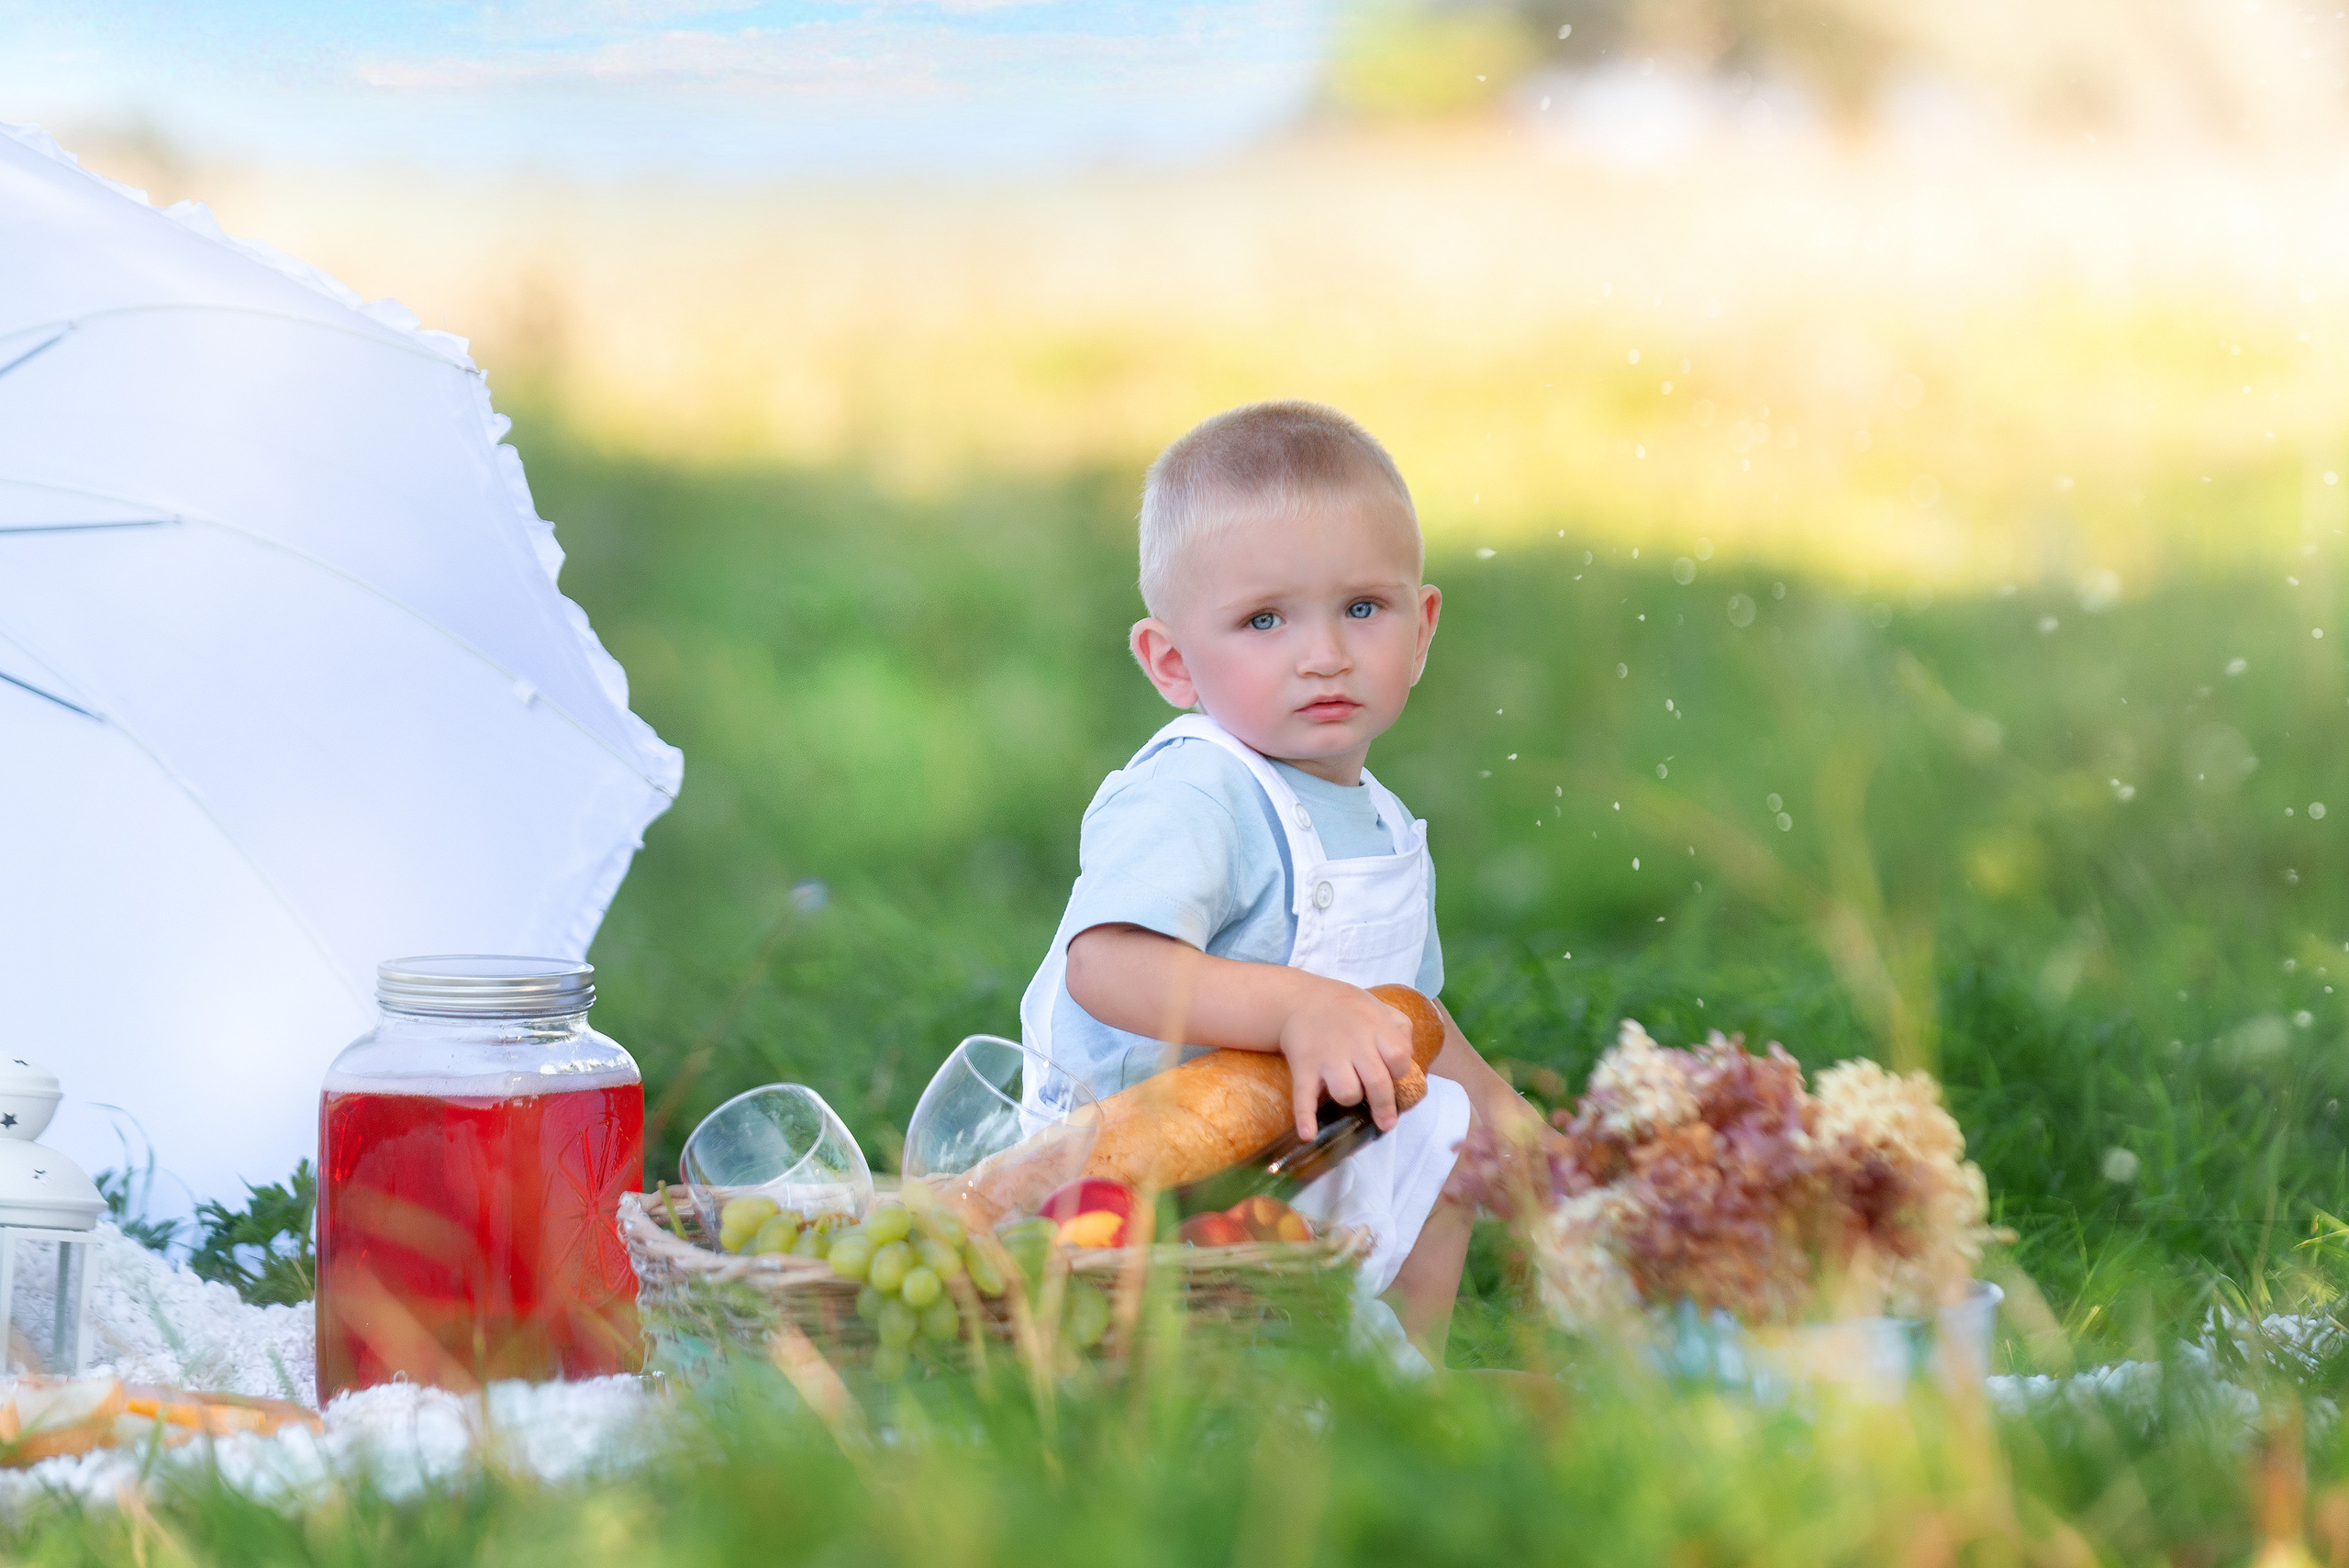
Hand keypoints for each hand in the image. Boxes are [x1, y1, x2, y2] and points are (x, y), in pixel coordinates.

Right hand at [1275, 978, 1420, 1140]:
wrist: (1301, 999)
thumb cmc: (1347, 1008)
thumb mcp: (1379, 1008)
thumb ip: (1401, 1028)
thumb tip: (1408, 1055)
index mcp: (1375, 1028)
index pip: (1399, 1057)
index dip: (1399, 1070)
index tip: (1393, 1074)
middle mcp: (1353, 1043)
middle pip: (1377, 1082)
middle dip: (1384, 1106)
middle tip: (1386, 1122)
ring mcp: (1327, 1057)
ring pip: (1346, 1093)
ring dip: (1350, 1100)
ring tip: (1348, 1096)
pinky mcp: (1303, 1067)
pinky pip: (1304, 1096)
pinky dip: (1305, 1118)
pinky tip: (1309, 1134)